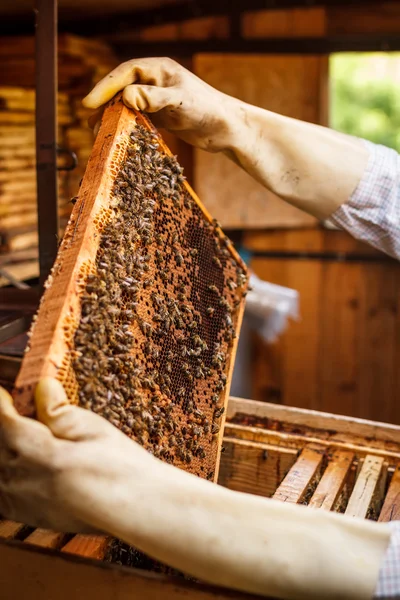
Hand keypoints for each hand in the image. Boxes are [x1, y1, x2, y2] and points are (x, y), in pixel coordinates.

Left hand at [0, 378, 151, 531]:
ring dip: (4, 445)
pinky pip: (0, 489)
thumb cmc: (121, 467)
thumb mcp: (94, 428)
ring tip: (24, 432)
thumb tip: (41, 387)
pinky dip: (3, 470)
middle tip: (15, 405)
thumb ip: (59, 409)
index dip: (1, 400)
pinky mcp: (25, 513)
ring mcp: (20, 500)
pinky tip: (16, 463)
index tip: (4, 390)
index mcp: (41, 455)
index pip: (3, 419)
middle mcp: (23, 480)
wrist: (136, 506)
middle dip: (4, 421)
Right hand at [82, 57, 240, 151]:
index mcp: (159, 69)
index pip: (125, 73)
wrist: (227, 128)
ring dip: (113, 116)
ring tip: (98, 130)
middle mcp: (155, 81)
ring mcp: (157, 98)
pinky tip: (118, 136)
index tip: (89, 103)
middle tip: (90, 119)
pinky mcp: (161, 116)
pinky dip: (126, 126)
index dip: (105, 87)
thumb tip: (125, 96)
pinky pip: (137, 118)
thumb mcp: (180, 102)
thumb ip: (154, 98)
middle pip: (122, 88)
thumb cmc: (207, 110)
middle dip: (105, 103)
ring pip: (127, 104)